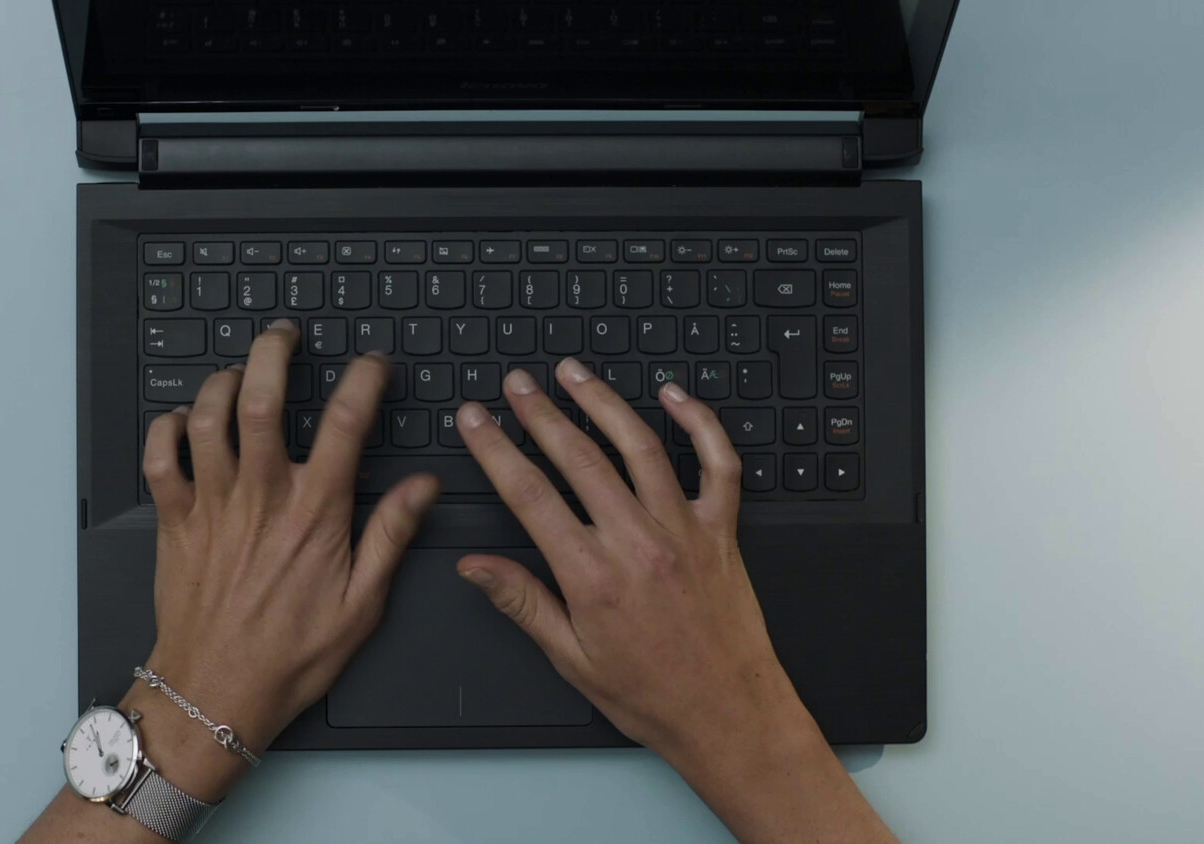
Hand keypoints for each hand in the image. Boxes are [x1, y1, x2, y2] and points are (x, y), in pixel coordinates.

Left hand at [133, 320, 439, 793]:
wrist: (214, 694)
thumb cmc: (289, 656)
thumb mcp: (363, 604)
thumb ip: (391, 535)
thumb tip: (423, 487)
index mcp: (314, 513)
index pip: (347, 423)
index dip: (365, 379)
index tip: (374, 364)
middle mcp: (260, 497)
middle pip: (263, 397)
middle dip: (276, 351)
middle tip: (287, 335)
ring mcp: (212, 504)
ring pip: (209, 415)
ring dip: (224, 380)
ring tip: (241, 371)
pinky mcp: (175, 521)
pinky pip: (159, 456)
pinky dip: (167, 427)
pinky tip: (183, 421)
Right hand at [455, 360, 896, 843]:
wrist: (729, 715)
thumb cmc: (653, 695)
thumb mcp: (571, 659)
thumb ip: (523, 602)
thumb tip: (475, 567)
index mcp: (593, 576)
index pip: (529, 494)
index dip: (496, 449)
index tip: (476, 420)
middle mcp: (638, 542)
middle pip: (579, 458)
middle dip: (541, 413)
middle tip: (517, 383)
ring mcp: (684, 529)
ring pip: (640, 446)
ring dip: (602, 402)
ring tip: (573, 374)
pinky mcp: (722, 530)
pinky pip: (717, 462)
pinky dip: (699, 422)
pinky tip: (674, 396)